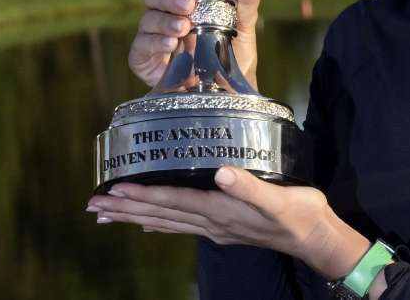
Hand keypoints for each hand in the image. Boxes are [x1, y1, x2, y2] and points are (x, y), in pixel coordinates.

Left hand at [87, 167, 370, 280]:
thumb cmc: (299, 214)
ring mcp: (216, 228)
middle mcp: (212, 222)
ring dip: (136, 217)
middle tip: (94, 206)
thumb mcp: (278, 198)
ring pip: (167, 222)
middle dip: (127, 209)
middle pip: (161, 215)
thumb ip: (248, 186)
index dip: (142, 195)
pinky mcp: (224, 227)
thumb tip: (220, 172)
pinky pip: (182, 225)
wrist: (315, 238)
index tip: (113, 191)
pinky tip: (150, 224)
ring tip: (109, 215)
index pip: (172, 202)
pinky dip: (161, 223)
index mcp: (220, 211)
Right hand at [124, 0, 262, 89]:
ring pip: (148, 17)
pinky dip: (156, 42)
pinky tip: (171, 46)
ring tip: (184, 29)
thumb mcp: (245, 23)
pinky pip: (142, 44)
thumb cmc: (235, 53)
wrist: (230, 92)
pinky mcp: (145, 57)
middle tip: (188, 5)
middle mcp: (167, 11)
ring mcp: (155, 34)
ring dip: (164, 21)